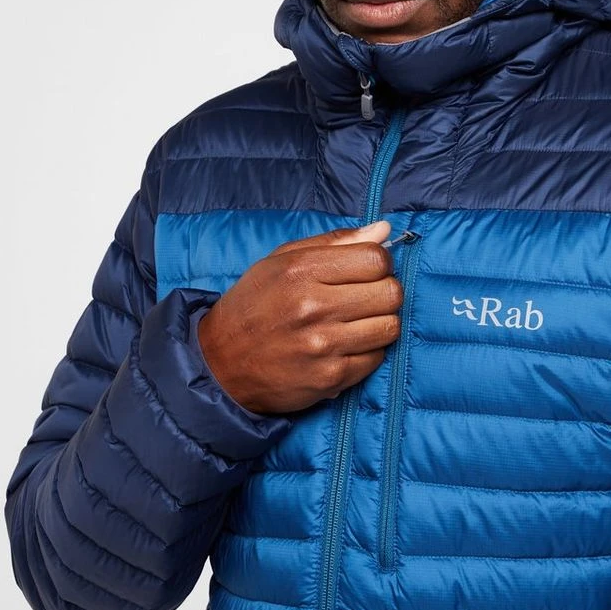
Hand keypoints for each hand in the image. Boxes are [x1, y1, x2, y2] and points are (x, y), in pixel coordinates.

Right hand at [197, 220, 401, 414]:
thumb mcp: (283, 260)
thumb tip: (385, 230)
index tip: (367, 270)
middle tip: (364, 297)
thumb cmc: (254, 304)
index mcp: (302, 270)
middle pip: (391, 293)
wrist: (219, 363)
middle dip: (384, 292)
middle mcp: (313, 307)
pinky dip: (367, 352)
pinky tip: (344, 346)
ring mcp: (322, 346)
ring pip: (390, 327)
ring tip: (356, 322)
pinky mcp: (329, 379)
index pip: (377, 259)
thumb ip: (336, 242)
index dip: (380, 263)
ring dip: (379, 323)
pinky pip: (376, 359)